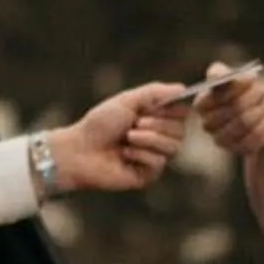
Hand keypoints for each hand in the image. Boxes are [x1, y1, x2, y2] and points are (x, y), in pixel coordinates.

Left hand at [46, 86, 192, 195]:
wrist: (80, 150)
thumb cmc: (100, 124)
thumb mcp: (127, 101)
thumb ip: (155, 92)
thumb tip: (183, 88)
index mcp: (155, 118)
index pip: (182, 112)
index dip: (172, 109)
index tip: (152, 107)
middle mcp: (158, 138)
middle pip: (181, 130)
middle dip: (157, 125)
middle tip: (134, 123)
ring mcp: (154, 157)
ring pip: (173, 147)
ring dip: (148, 139)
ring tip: (127, 138)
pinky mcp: (148, 175)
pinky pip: (159, 162)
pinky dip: (140, 155)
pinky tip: (124, 155)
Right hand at [198, 61, 263, 160]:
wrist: (260, 116)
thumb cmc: (246, 92)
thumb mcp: (235, 77)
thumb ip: (222, 73)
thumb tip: (216, 76)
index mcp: (202, 103)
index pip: (210, 98)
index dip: (233, 89)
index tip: (251, 79)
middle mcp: (207, 122)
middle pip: (231, 110)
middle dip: (250, 99)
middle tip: (263, 91)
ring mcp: (219, 138)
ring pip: (243, 124)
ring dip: (259, 112)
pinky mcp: (235, 149)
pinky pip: (253, 138)